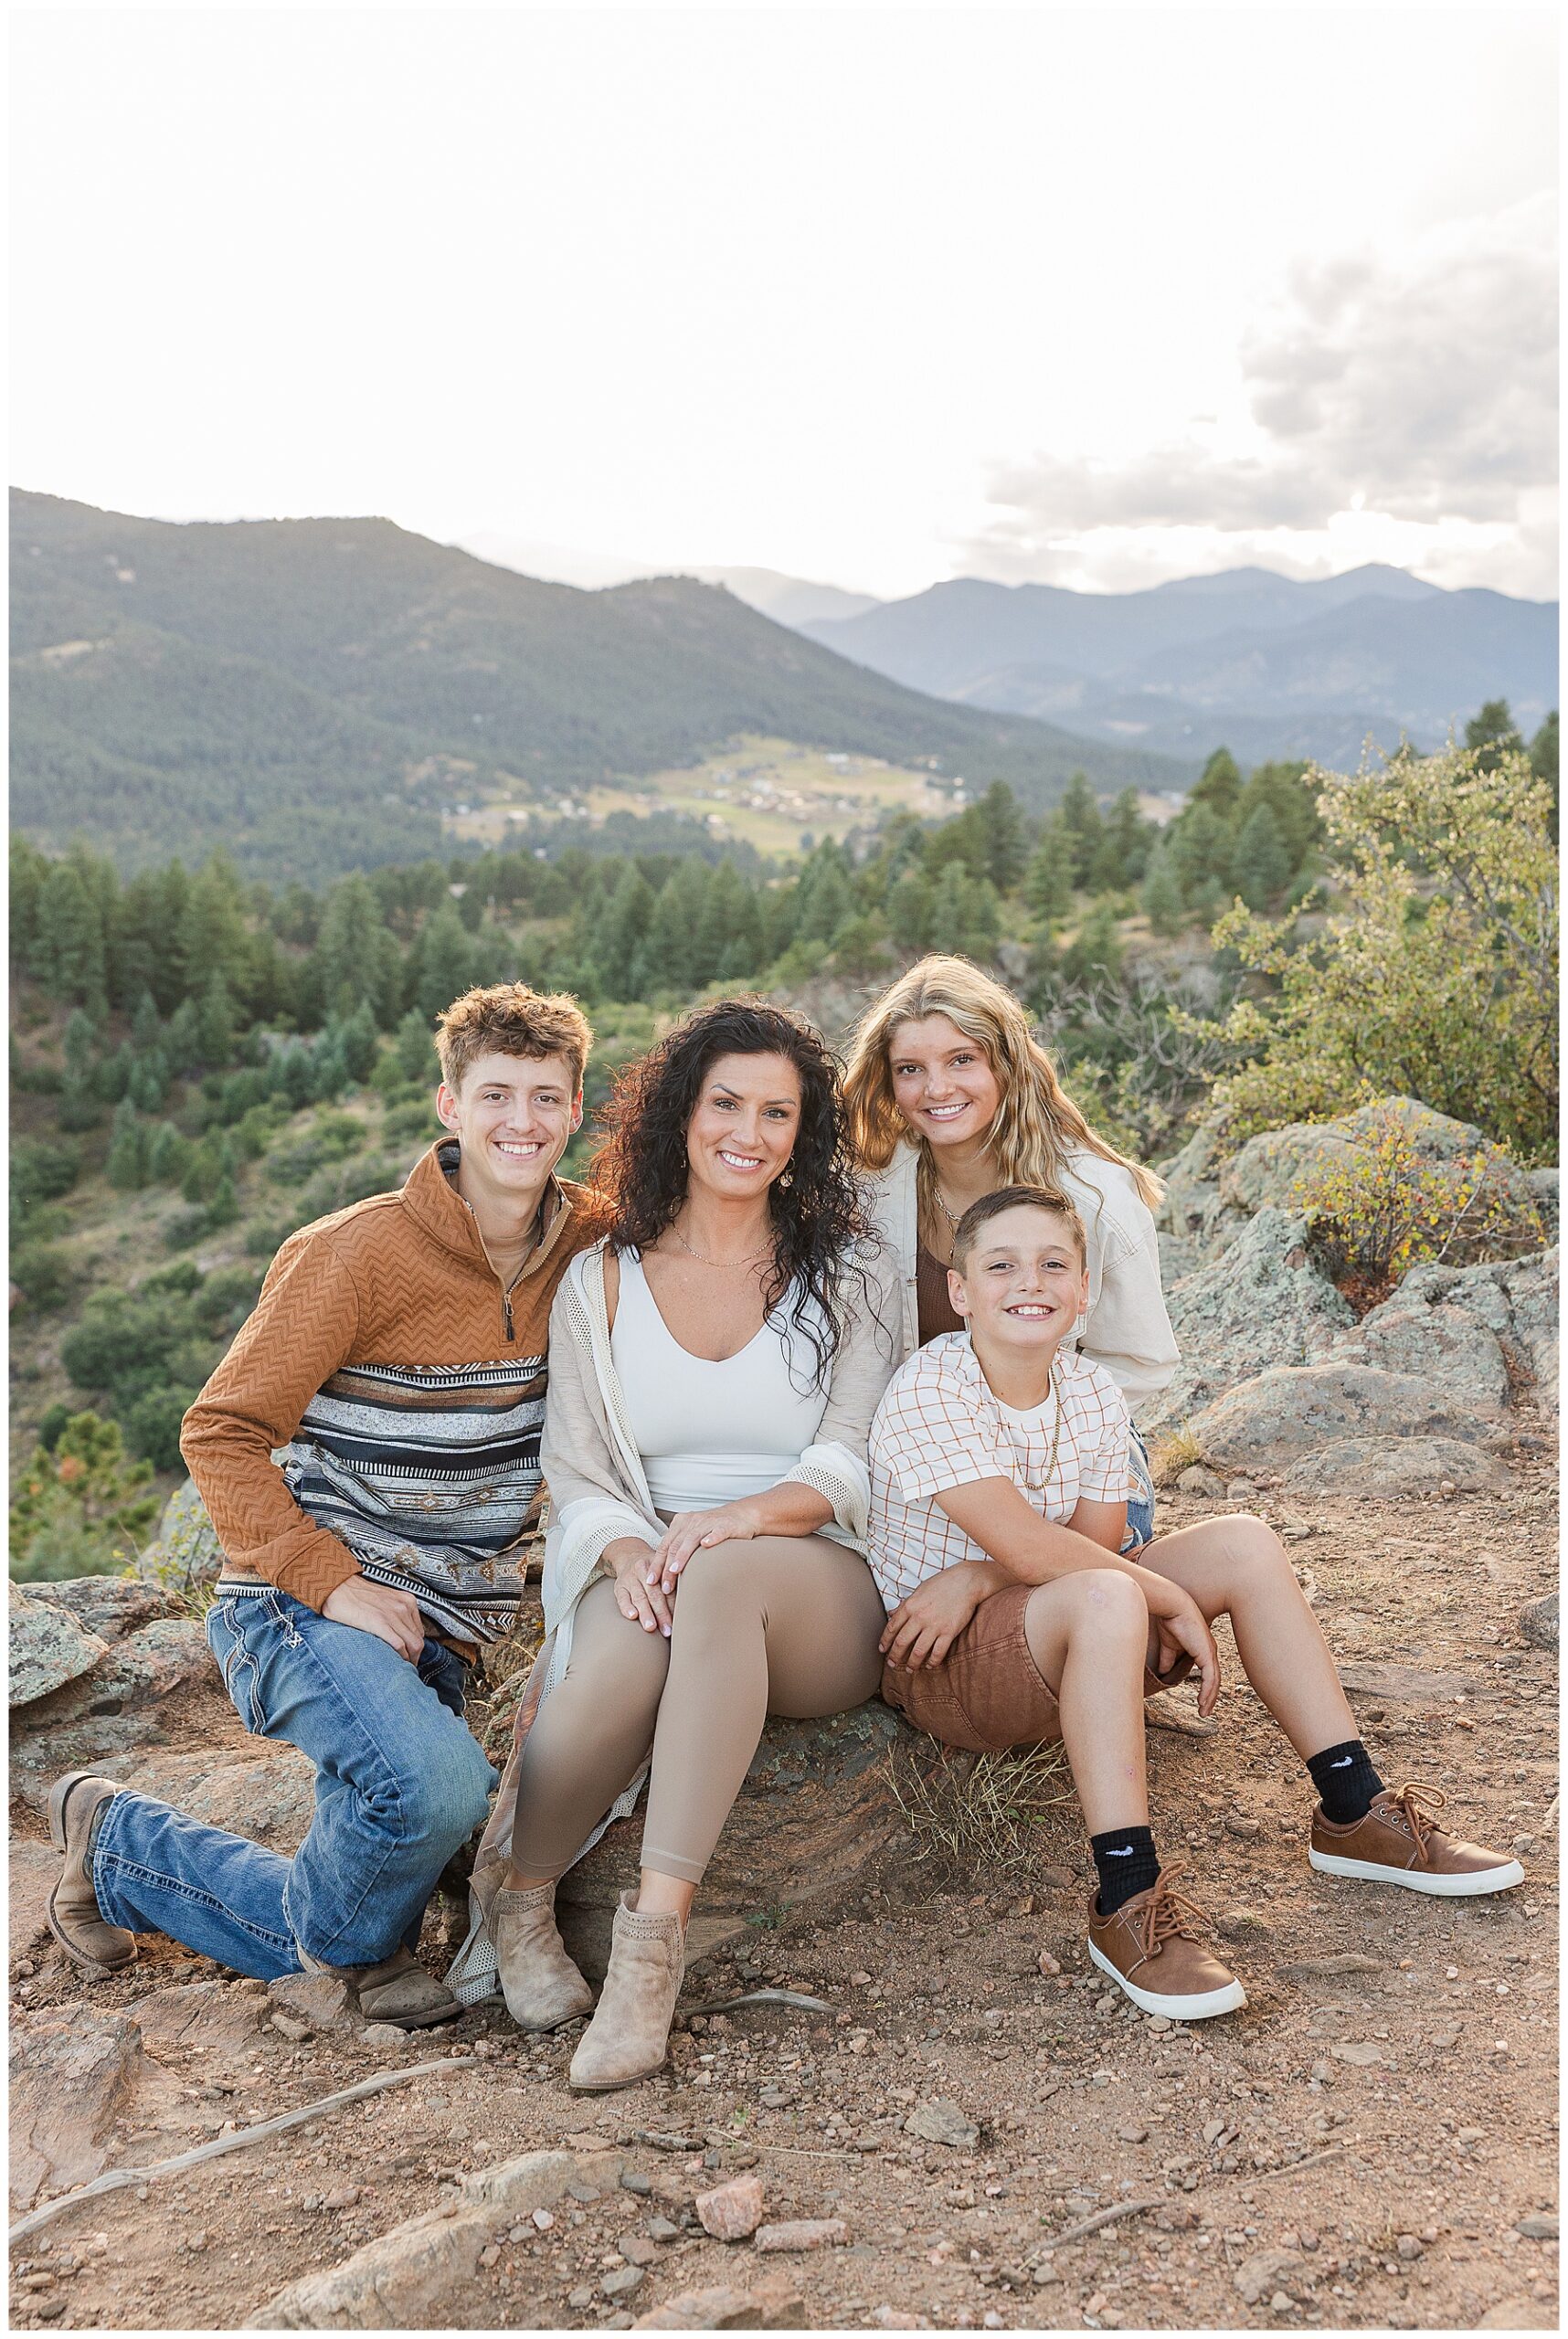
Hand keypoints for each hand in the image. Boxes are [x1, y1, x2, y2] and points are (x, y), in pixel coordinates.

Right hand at [322, 1576, 424, 1660]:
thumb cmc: (356, 1596)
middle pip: (419, 1641)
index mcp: (407, 1601)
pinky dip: (399, 1658)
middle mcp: (404, 1606)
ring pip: (413, 1645)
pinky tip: (391, 1662)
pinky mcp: (379, 1623)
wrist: (337, 1587)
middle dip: (414, 1658)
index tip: (408, 1657)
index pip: (419, 1633)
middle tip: (405, 1667)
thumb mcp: (385, 1600)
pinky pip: (399, 1645)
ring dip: (408, 1661)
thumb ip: (396, 1614)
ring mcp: (393, 1614)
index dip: (414, 1649)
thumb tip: (400, 1635)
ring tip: (398, 1668)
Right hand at [604, 1537, 673, 1636]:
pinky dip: (626, 1608)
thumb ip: (676, 1582)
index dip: (674, 1604)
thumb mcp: (665, 1567)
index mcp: (659, 1565)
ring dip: (645, 1613)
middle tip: (668, 1630)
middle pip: (654, 1593)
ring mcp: (629, 1579)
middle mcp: (643, 1570)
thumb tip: (692, 1606)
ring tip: (651, 1627)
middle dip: (661, 1613)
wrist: (630, 1556)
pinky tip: (632, 1616)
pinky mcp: (619, 1587)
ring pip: (638, 1597)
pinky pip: (621, 1598)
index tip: (680, 1620)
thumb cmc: (654, 1568)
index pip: (668, 1586)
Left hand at [645, 1501, 763, 1595]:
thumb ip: (679, 1548)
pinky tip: (706, 1545)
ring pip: (691, 1539)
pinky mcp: (726, 1525)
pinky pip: (717, 1532)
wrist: (742, 1515)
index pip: (665, 1546)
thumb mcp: (693, 1535)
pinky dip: (711, 1538)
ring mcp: (708, 1522)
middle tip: (664, 1586)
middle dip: (667, 1568)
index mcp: (680, 1524)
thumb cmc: (714, 1529)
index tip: (650, 1582)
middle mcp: (692, 1521)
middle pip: (675, 1545)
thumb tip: (663, 1573)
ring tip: (675, 1570)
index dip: (656, 1564)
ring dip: (682, 1556)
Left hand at [879, 1565, 989, 1671]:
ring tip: (909, 1669)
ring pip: (918, 1651)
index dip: (885, 1641)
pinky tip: (929, 1665)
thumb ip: (904, 1605)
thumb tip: (891, 1614)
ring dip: (912, 1663)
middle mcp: (919, 1617)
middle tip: (892, 1664)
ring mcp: (934, 1626)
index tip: (882, 1650)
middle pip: (902, 1642)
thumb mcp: (919, 1591)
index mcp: (910, 1606)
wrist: (966, 1582)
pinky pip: (938, 1652)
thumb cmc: (942, 1584)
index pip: (892, 1627)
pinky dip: (932, 1662)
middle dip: (895, 1656)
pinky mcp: (949, 1632)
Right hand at [1148, 1591, 1220, 1716]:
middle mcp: (1210, 1651)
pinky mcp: (1207, 1655)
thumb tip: (1163, 1672)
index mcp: (1203, 1648)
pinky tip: (1202, 1702)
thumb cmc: (1171, 1621)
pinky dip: (1207, 1692)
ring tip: (1204, 1712)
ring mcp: (1210, 1653)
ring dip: (1209, 1698)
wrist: (1173, 1607)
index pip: (1208, 1672)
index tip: (1201, 1701)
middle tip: (1205, 1711)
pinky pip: (1210, 1678)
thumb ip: (1168, 1658)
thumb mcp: (1169, 1645)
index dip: (1206, 1687)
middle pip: (1214, 1679)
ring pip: (1214, 1682)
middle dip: (1210, 1697)